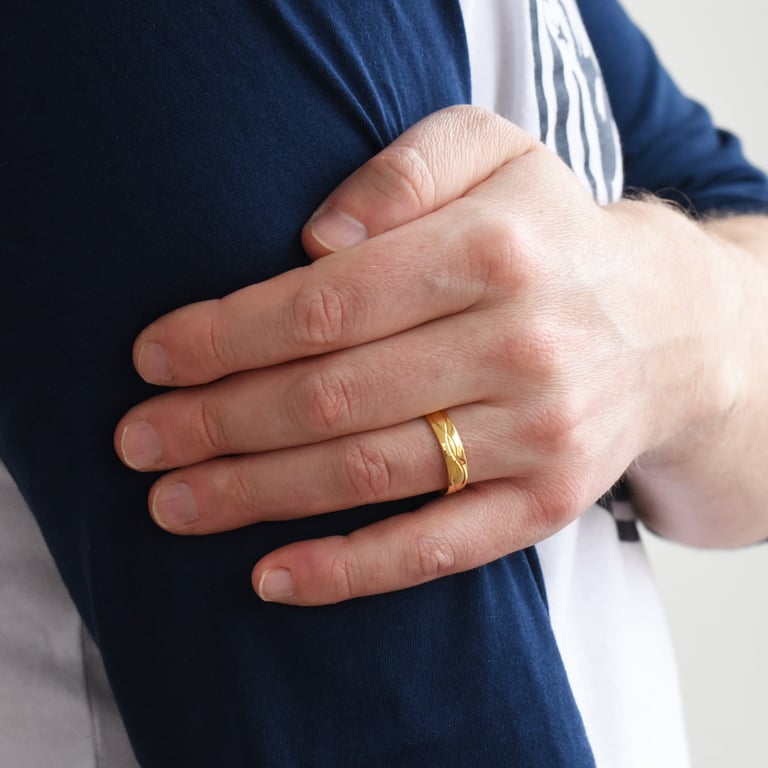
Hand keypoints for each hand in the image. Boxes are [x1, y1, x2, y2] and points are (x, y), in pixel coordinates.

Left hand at [115, 106, 734, 603]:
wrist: (663, 325)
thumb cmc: (549, 236)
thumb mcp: (494, 154)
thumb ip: (406, 169)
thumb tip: (316, 237)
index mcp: (495, 251)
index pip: (328, 304)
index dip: (226, 336)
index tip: (153, 356)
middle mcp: (521, 345)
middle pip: (333, 396)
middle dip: (217, 421)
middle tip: (138, 438)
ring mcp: (538, 436)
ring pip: (369, 474)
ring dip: (255, 494)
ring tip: (171, 501)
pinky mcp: (546, 504)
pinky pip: (436, 550)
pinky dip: (347, 570)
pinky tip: (269, 577)